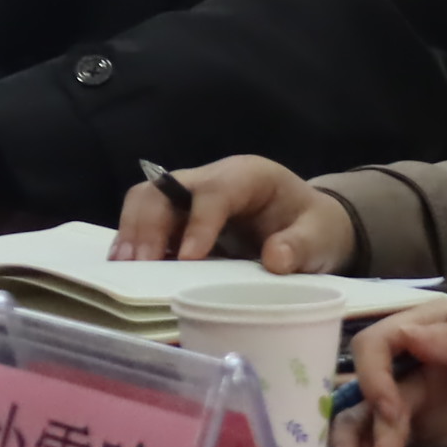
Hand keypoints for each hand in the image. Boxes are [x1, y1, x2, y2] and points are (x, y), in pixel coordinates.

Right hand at [115, 156, 355, 268]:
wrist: (309, 228)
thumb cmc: (314, 228)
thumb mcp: (320, 238)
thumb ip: (301, 246)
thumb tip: (275, 260)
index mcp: (248, 176)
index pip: (214, 191)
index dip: (199, 223)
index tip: (190, 259)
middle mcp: (212, 178)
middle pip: (166, 188)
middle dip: (149, 225)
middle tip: (141, 266)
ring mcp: (191, 197)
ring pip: (146, 199)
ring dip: (133, 232)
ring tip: (126, 269)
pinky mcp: (179, 219)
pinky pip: (146, 221)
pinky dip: (133, 242)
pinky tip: (128, 270)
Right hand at [335, 313, 446, 446]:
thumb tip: (405, 336)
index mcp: (432, 325)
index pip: (379, 343)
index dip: (373, 375)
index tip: (392, 408)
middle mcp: (419, 359)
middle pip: (367, 384)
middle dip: (355, 416)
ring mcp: (426, 397)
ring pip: (374, 416)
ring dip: (361, 439)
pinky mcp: (436, 432)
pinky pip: (396, 441)